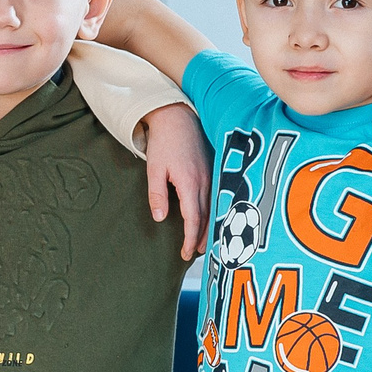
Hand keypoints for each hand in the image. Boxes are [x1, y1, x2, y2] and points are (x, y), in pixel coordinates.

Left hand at [139, 103, 210, 259]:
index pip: (193, 219)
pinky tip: (212, 219)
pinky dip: (215, 212)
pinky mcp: (213, 169)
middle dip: (203, 238)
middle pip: (207, 217)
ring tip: (207, 244)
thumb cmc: (164, 142)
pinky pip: (217, 197)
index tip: (186, 253)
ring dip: (211, 227)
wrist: (177, 116)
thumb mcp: (154, 169)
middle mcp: (205, 181)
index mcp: (190, 183)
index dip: (190, 239)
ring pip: (214, 208)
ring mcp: (212, 174)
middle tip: (197, 255)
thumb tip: (161, 218)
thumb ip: (157, 194)